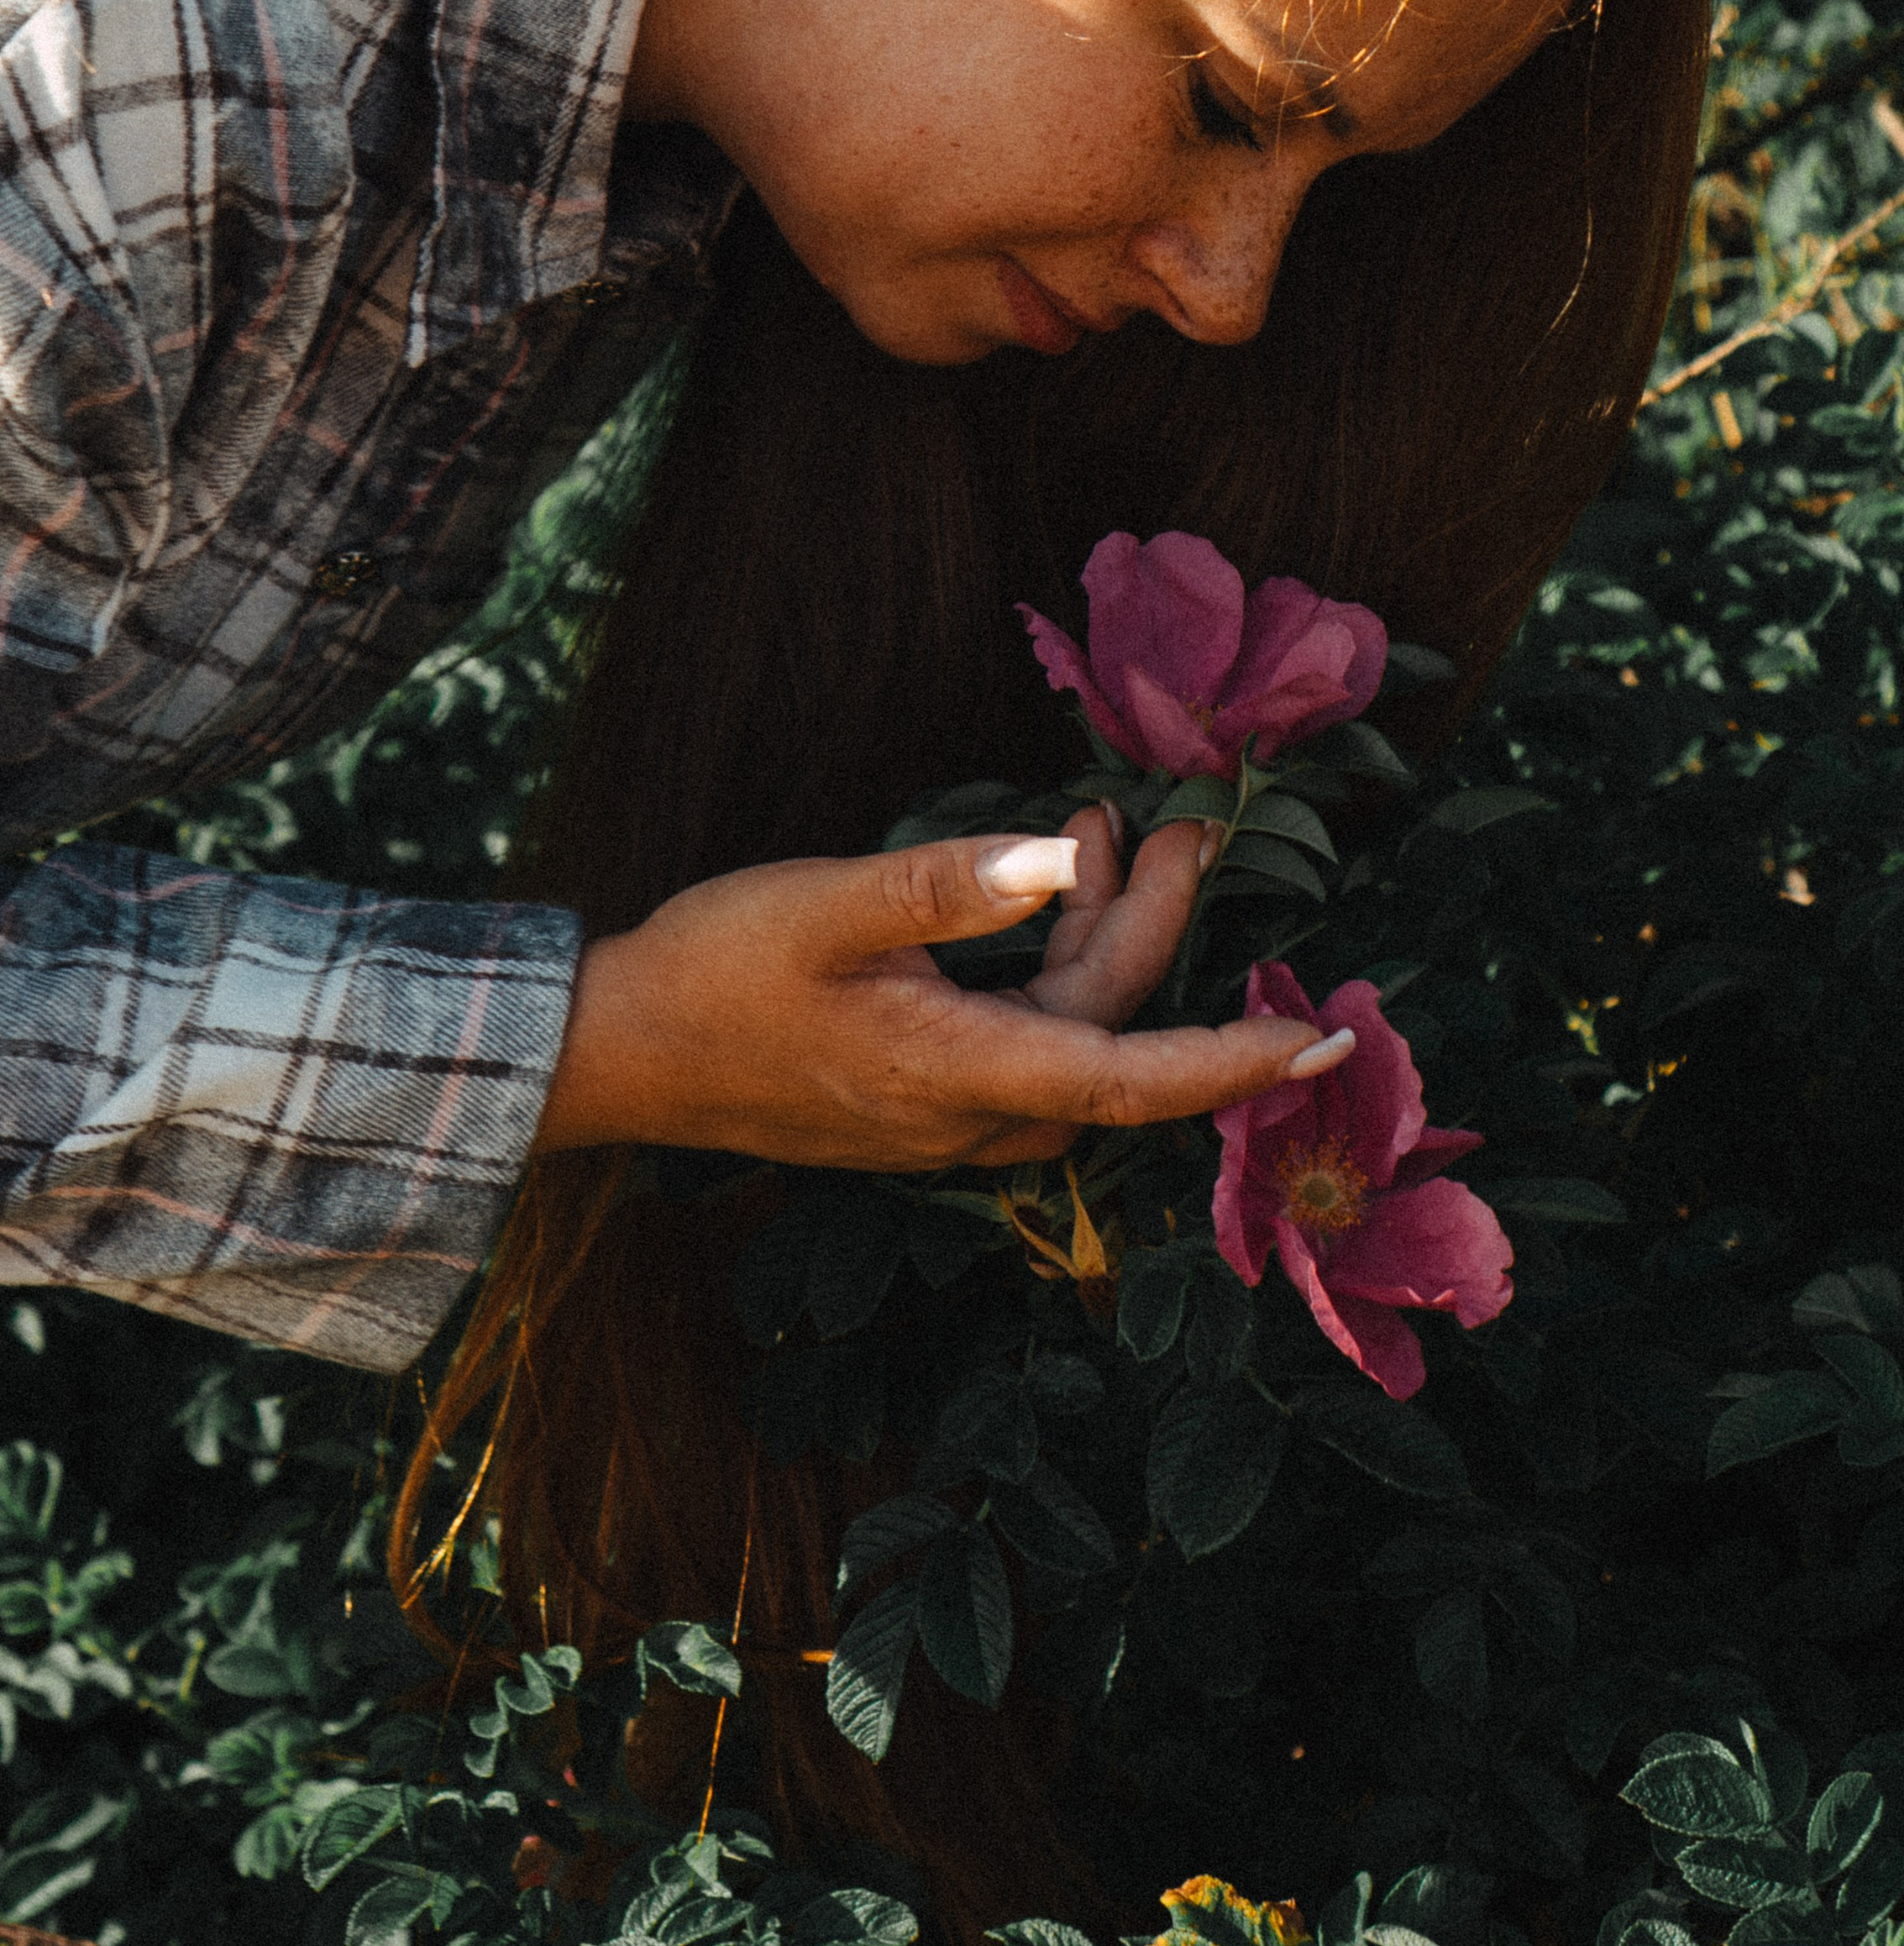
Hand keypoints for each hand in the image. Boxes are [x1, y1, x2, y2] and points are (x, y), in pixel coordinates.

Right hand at [531, 805, 1354, 1170]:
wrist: (619, 1054)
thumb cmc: (711, 973)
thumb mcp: (820, 905)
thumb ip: (942, 886)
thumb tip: (1052, 862)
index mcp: (953, 1071)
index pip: (1129, 1076)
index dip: (1233, 1062)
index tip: (1326, 1045)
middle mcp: (964, 1114)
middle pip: (1107, 1033)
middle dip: (1154, 929)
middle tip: (1179, 829)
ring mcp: (942, 1116)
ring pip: (1070, 1037)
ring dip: (1102, 940)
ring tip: (1107, 832)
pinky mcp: (921, 1099)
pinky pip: (1027, 1042)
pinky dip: (1052, 965)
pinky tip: (1039, 889)